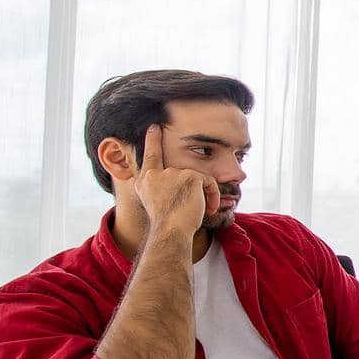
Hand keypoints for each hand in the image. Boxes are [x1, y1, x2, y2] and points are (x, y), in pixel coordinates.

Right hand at [134, 124, 217, 239]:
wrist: (171, 231)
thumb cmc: (166, 223)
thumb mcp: (154, 202)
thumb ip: (158, 186)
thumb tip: (165, 177)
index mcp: (146, 180)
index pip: (150, 156)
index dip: (153, 140)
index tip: (155, 127)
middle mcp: (157, 174)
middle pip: (182, 174)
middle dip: (192, 190)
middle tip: (191, 208)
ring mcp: (173, 173)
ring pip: (196, 178)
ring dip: (203, 195)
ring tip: (200, 210)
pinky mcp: (190, 176)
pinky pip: (209, 181)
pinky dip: (213, 194)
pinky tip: (210, 208)